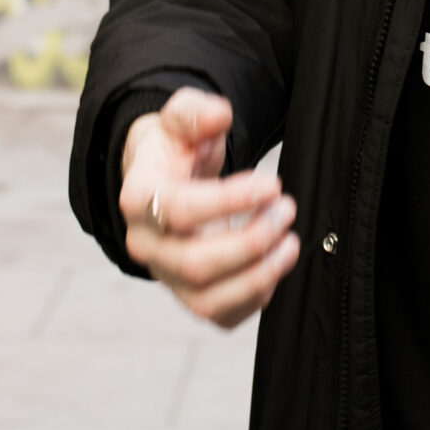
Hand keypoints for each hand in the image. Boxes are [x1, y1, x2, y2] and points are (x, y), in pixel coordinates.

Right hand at [120, 88, 298, 327]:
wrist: (162, 180)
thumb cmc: (174, 149)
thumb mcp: (179, 119)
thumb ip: (196, 113)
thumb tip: (219, 115)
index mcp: (139, 199)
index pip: (179, 211)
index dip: (229, 201)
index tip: (271, 184)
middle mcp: (146, 245)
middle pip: (194, 265)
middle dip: (251, 242)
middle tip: (286, 209)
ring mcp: (167, 276)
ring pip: (207, 301)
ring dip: (258, 277)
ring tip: (290, 242)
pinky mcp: (189, 295)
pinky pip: (220, 316)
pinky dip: (253, 300)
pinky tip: (275, 266)